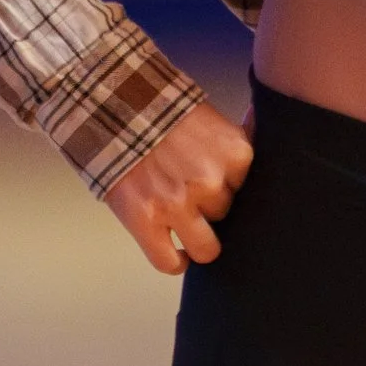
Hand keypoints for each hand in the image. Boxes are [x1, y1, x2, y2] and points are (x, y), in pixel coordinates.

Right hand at [103, 100, 254, 274]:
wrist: (109, 102)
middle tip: (187, 191)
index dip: (226, 187)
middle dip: (209, 208)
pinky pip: (170, 263)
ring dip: (196, 240)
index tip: (212, 181)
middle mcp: (211, 182)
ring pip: (206, 249)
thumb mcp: (210, 117)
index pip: (246, 190)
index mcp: (235, 154)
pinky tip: (175, 253)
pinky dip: (174, 262)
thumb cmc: (158, 109)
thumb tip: (257, 128)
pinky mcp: (145, 220)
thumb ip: (235, 138)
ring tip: (184, 227)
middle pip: (225, 216)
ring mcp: (178, 204)